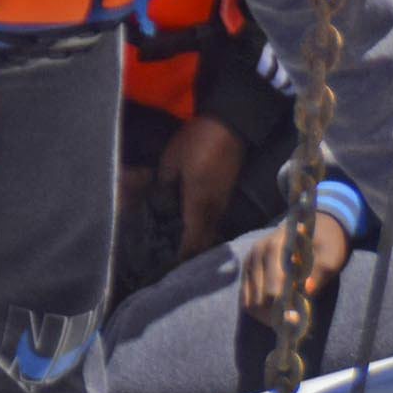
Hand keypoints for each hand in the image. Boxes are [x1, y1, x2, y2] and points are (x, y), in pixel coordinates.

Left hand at [156, 117, 248, 259]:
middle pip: (204, 240)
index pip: (192, 238)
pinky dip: (204, 229)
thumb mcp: (171, 160)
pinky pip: (214, 220)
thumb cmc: (198, 140)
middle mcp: (214, 207)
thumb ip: (164, 185)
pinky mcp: (226, 194)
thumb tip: (162, 203)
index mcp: (199, 201)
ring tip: (182, 249)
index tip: (172, 268)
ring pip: (211, 231)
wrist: (231, 124)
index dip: (183, 255)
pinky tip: (192, 227)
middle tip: (175, 264)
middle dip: (191, 254)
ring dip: (199, 242)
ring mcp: (223, 201)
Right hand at [239, 211, 350, 317]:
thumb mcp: (331, 256)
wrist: (314, 225)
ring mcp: (250, 261)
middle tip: (294, 323)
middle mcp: (258, 252)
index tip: (295, 319)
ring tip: (286, 320)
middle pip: (260, 298)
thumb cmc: (326, 242)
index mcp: (277, 245)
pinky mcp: (248, 271)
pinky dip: (260, 312)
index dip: (282, 305)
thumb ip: (320, 272)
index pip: (273, 284)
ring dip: (267, 316)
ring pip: (250, 302)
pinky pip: (247, 300)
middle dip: (275, 315)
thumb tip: (307, 289)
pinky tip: (276, 314)